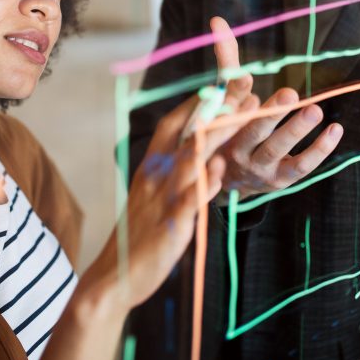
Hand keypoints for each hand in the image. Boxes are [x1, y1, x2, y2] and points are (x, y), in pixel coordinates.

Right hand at [83, 83, 257, 310]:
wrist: (114, 276)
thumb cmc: (139, 233)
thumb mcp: (153, 193)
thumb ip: (175, 169)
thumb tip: (200, 147)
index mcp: (152, 166)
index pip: (174, 124)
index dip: (200, 102)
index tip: (224, 83)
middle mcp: (156, 176)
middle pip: (189, 135)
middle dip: (218, 111)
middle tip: (245, 90)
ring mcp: (162, 200)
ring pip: (191, 161)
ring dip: (216, 137)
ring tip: (238, 117)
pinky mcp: (170, 226)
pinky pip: (189, 202)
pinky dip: (204, 185)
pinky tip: (220, 172)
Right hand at [209, 16, 343, 201]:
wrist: (224, 179)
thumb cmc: (228, 125)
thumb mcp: (223, 94)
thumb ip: (226, 60)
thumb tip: (217, 19)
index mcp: (218, 126)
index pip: (225, 108)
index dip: (234, 94)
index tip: (248, 77)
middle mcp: (235, 148)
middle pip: (252, 130)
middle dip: (271, 113)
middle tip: (289, 93)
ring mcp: (257, 167)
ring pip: (276, 148)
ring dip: (296, 130)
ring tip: (315, 110)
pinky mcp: (278, 180)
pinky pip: (300, 166)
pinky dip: (319, 149)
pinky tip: (335, 130)